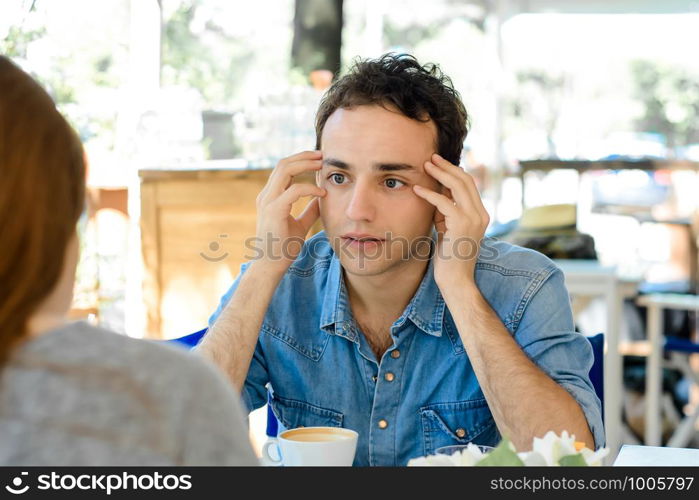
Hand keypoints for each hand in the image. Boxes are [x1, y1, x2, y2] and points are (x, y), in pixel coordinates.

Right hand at [253, 151, 325, 274]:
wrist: (271, 265)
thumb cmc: (283, 247)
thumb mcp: (299, 224)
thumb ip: (309, 210)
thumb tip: (321, 199)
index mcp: (271, 197)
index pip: (284, 169)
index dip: (301, 160)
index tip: (319, 159)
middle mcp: (267, 196)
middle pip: (283, 163)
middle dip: (304, 156)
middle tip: (323, 155)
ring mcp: (268, 202)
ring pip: (285, 170)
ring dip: (305, 164)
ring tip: (322, 165)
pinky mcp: (274, 210)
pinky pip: (294, 190)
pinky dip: (310, 188)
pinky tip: (322, 193)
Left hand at [412, 153, 488, 291]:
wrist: (456, 280)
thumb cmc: (449, 258)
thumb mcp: (448, 230)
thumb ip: (446, 213)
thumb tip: (436, 195)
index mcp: (480, 214)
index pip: (469, 185)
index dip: (454, 171)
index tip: (438, 164)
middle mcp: (481, 214)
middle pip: (465, 180)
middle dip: (447, 166)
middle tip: (430, 157)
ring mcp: (474, 218)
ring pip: (458, 186)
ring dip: (440, 173)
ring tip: (425, 165)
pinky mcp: (462, 225)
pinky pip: (444, 202)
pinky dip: (429, 194)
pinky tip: (417, 189)